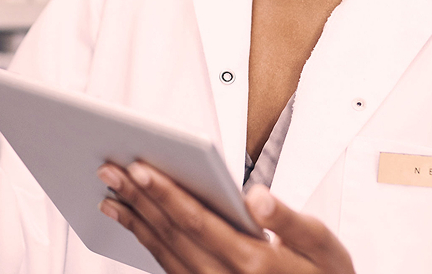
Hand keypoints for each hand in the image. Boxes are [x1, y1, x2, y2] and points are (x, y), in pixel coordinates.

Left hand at [98, 162, 354, 273]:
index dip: (166, 193)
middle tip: (109, 169)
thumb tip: (258, 196)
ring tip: (110, 191)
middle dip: (139, 198)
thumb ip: (290, 221)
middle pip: (172, 234)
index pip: (198, 222)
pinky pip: (168, 266)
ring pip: (164, 252)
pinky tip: (131, 219)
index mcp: (254, 262)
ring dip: (135, 219)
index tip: (140, 168)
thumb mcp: (323, 247)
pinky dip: (145, 241)